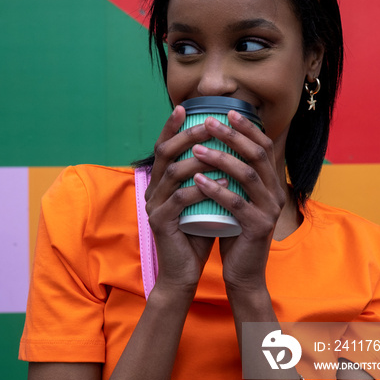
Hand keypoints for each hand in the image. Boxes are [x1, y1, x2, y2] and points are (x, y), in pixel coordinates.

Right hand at [144, 105, 220, 296]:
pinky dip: (201, 187)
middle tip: (207, 125)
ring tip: (221, 152)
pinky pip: (180, 199)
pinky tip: (221, 181)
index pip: (162, 147)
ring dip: (198, 159)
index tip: (184, 107)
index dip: (170, 126)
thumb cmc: (197, 231)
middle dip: (187, 135)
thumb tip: (227, 147)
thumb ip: (206, 176)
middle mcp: (152, 190)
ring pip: (173, 172)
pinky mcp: (161, 223)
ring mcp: (154, 206)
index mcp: (159, 182)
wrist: (183, 272)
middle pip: (165, 153)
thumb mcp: (202, 198)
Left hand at [191, 110, 286, 294]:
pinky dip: (216, 189)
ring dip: (221, 158)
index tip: (227, 112)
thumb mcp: (236, 197)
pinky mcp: (258, 228)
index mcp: (272, 183)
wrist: (244, 272)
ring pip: (248, 175)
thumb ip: (232, 175)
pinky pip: (236, 203)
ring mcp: (269, 210)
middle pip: (257, 155)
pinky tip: (197, 180)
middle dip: (233, 135)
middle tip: (209, 122)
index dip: (248, 128)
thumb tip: (214, 142)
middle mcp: (276, 193)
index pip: (264, 147)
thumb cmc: (234, 231)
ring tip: (197, 148)